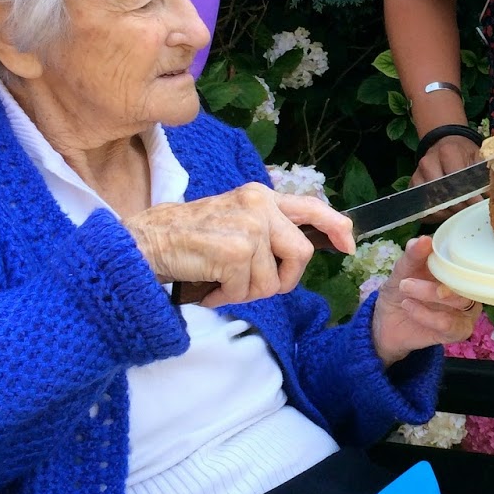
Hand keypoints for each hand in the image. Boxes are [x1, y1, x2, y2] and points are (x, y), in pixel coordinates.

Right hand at [126, 183, 353, 307]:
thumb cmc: (188, 238)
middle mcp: (259, 205)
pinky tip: (211, 288)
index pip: (312, 207)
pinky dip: (228, 297)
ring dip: (247, 292)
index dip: (336, 227)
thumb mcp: (235, 220)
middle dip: (282, 281)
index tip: (348, 246)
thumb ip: (267, 230)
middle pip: (301, 255)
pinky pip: (246, 291)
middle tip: (252, 286)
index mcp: (261, 196)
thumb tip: (297, 255)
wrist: (146, 242)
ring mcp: (249, 227)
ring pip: (272, 280)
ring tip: (222, 283)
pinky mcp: (235, 251)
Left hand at [371, 235, 481, 364]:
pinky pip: (450, 323)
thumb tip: (424, 239)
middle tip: (406, 283)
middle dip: (434, 280)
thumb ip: (412, 256)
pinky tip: (410, 308)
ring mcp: (467, 309)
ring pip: (460, 300)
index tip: (428, 249)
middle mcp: (467, 286)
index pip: (464, 257)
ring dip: (429, 296)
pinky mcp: (460, 331)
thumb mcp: (401, 272)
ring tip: (405, 297)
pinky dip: (427, 316)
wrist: (386, 324)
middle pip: (464, 279)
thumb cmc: (399, 293)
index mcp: (456, 268)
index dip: (450, 253)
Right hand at [409, 134, 484, 221]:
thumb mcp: (478, 157)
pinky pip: (422, 208)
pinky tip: (447, 214)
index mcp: (447, 152)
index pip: (456, 180)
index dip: (468, 196)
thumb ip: (485, 174)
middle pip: (442, 194)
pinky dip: (435, 215)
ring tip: (459, 214)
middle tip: (470, 213)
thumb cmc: (464, 152)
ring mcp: (418, 175)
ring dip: (446, 212)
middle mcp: (428, 162)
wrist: (445, 142)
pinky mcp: (413, 186)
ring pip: (431, 203)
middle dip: (458, 206)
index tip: (478, 205)